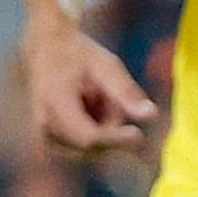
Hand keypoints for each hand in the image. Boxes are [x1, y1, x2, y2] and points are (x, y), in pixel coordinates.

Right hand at [24, 21, 155, 154]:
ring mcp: (45, 136)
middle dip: (109, 125)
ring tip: (94, 94)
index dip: (116, 140)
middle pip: (92, 145)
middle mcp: (45, 125)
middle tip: (108, 94)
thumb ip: (126, 92)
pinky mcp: (49, 141)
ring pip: (90, 147)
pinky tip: (87, 104)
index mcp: (55, 104)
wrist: (44, 49)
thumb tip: (152, 115)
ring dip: (102, 125)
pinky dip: (94, 127)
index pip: (89, 137)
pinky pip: (83, 145)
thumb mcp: (105, 65)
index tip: (139, 135)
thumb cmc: (77, 54)